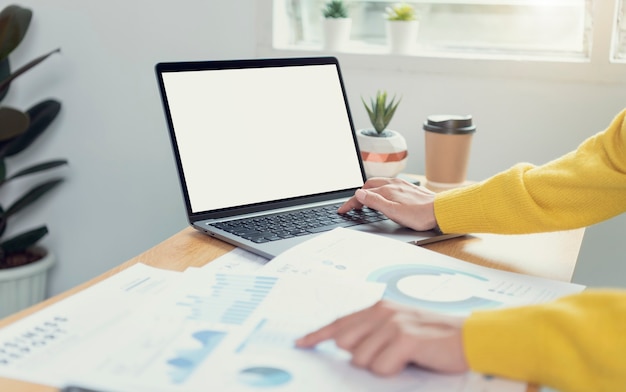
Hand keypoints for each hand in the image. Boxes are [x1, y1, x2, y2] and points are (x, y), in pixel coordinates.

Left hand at [296, 300, 468, 375]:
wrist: (468, 338)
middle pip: (346, 345)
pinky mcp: (405, 338)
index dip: (318, 335)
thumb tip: (345, 347)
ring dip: (380, 366)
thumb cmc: (432, 337)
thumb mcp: (398, 328)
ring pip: (361, 360)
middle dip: (361, 357)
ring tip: (402, 357)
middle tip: (386, 355)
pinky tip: (409, 361)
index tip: (301, 343)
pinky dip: (393, 370)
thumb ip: (371, 333)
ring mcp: (393, 324)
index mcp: (377, 308)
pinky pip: (381, 367)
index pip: (339, 323)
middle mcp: (382, 312)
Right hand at [338, 177, 437, 231]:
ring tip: (366, 200)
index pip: (363, 194)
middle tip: (353, 205)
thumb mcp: (392, 211)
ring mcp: (401, 185)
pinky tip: (385, 197)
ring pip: (379, 184)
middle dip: (359, 194)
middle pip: (369, 185)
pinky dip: (380, 190)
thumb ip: (374, 201)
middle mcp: (393, 184)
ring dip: (369, 191)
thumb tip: (358, 193)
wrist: (440, 211)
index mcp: (387, 190)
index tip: (343, 210)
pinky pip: (389, 185)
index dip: (350, 203)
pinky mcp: (408, 188)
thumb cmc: (419, 214)